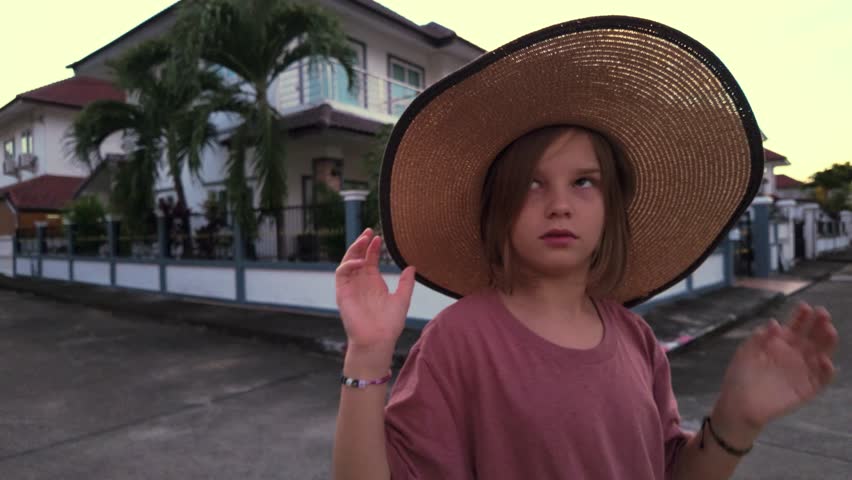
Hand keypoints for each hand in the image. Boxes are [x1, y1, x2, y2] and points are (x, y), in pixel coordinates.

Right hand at [335, 228, 415, 354]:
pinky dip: (349, 264)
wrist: (378, 340)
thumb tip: (411, 267)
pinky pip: (341, 274)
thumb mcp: (402, 300)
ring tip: (363, 239)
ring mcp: (351, 287)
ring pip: (348, 262)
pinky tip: (361, 261)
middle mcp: (361, 282)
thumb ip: (406, 284)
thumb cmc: (389, 325)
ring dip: (354, 249)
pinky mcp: (343, 293)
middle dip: (362, 243)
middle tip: (369, 231)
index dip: (373, 247)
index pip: (370, 259)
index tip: (379, 237)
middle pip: (358, 257)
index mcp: (373, 282)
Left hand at [715, 302, 837, 432]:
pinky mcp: (806, 390)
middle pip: (811, 337)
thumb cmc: (740, 377)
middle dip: (818, 324)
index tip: (805, 306)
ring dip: (826, 343)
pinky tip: (825, 360)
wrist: (738, 404)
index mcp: (779, 344)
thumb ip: (758, 338)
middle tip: (823, 314)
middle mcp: (794, 355)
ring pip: (819, 354)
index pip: (795, 327)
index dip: (801, 317)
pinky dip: (825, 371)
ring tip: (829, 331)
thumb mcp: (745, 353)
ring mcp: (801, 372)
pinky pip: (820, 379)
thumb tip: (774, 323)